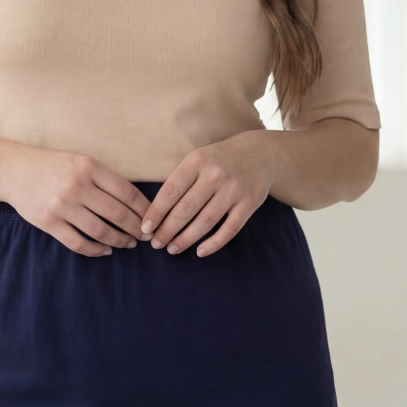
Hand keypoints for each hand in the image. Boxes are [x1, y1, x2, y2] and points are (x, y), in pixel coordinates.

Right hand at [0, 147, 150, 256]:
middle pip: (117, 214)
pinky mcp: (49, 223)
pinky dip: (96, 250)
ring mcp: (62, 206)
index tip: (152, 219)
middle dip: (136, 228)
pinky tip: (106, 250)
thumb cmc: (53, 166)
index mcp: (89, 167)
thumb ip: (105, 178)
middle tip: (144, 236)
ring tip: (128, 244)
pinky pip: (78, 243)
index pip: (126, 192)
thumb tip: (136, 203)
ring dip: (119, 241)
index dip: (144, 209)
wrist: (14, 171)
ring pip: (100, 231)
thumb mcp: (80, 161)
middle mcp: (76, 186)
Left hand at [139, 132, 276, 256]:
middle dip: (167, 230)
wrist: (261, 154)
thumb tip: (155, 212)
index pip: (170, 191)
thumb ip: (180, 180)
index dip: (156, 212)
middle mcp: (215, 174)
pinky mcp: (249, 203)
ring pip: (205, 221)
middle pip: (186, 209)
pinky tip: (200, 252)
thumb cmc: (219, 160)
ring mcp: (234, 189)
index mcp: (197, 161)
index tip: (145, 228)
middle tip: (156, 243)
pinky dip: (214, 243)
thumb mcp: (198, 159)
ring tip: (172, 249)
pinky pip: (229, 229)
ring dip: (186, 239)